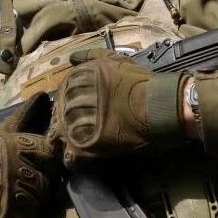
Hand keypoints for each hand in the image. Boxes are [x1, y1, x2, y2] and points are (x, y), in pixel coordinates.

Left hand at [50, 48, 184, 168]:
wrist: (158, 105)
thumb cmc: (139, 82)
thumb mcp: (114, 60)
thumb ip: (91, 56)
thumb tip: (72, 58)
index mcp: (75, 79)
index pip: (61, 95)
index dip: (71, 105)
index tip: (83, 111)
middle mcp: (71, 99)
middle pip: (59, 116)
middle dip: (69, 123)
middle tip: (86, 128)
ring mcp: (75, 123)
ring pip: (61, 137)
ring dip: (71, 140)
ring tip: (88, 142)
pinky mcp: (83, 145)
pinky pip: (70, 158)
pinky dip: (76, 160)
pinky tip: (86, 157)